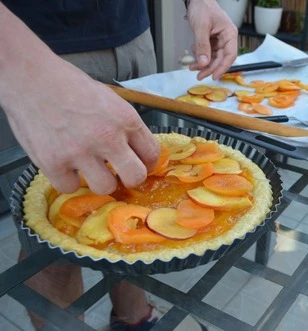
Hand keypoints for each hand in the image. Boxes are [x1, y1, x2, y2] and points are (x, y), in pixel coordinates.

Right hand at [2, 59, 159, 194]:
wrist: (30, 78)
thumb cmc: (70, 85)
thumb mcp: (110, 99)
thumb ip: (125, 126)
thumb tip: (137, 150)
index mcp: (125, 119)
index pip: (152, 154)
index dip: (147, 163)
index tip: (140, 164)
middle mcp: (107, 137)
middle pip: (135, 177)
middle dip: (130, 178)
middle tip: (120, 173)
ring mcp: (80, 152)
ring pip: (105, 187)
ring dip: (99, 180)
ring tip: (89, 167)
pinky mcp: (53, 162)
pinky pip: (70, 187)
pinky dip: (68, 180)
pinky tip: (66, 166)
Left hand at [186, 0, 237, 79]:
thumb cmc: (203, 7)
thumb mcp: (201, 27)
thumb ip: (202, 45)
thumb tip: (204, 63)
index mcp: (229, 34)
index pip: (230, 55)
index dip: (222, 67)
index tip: (214, 76)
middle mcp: (226, 39)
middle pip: (221, 59)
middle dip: (209, 68)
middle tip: (199, 75)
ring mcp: (219, 40)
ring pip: (214, 58)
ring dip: (204, 64)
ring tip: (193, 67)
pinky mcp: (212, 41)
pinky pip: (208, 53)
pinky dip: (201, 57)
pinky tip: (194, 57)